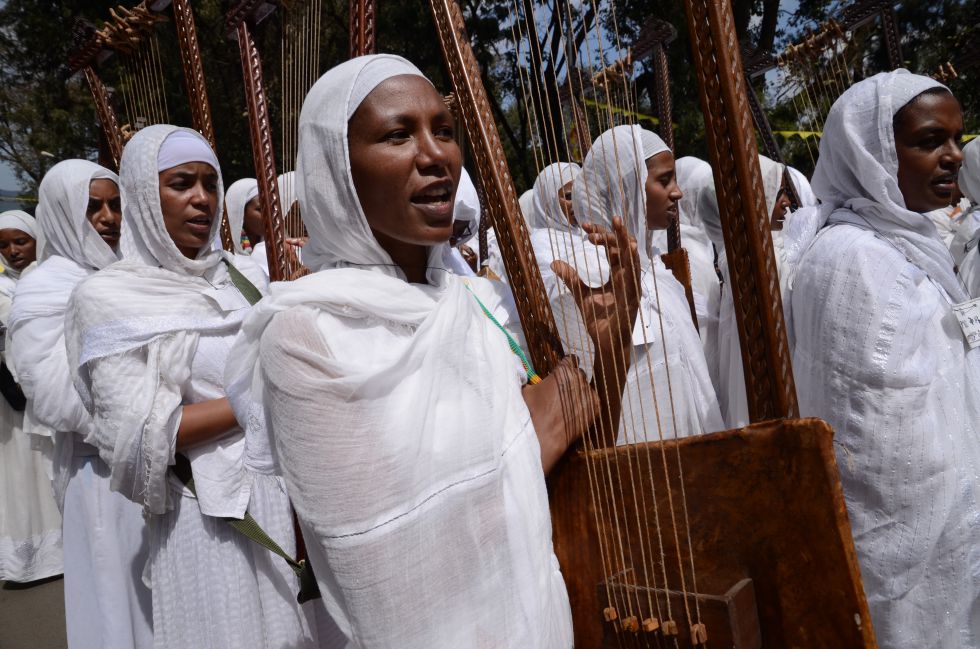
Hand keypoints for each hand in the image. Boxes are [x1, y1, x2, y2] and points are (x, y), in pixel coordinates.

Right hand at [523, 355, 597, 473]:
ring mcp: (589, 393)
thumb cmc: (532, 411)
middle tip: (564, 392)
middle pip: (579, 374)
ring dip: (580, 393)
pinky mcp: (595, 407)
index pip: (571, 359)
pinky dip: (587, 405)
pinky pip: (593, 401)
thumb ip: (536, 380)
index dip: (566, 366)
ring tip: (570, 405)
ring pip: (586, 388)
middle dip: (572, 381)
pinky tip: (576, 413)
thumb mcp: (527, 389)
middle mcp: (579, 378)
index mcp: (563, 370)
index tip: (563, 374)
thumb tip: (535, 379)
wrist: (543, 436)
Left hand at [550, 217, 639, 446]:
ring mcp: (632, 288)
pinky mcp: (632, 301)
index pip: (613, 248)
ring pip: (633, 260)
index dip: (601, 235)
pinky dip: (630, 266)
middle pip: (624, 249)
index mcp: (618, 274)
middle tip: (591, 228)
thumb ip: (571, 278)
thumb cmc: (599, 319)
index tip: (583, 227)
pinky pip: (633, 280)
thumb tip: (554, 262)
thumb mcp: (581, 294)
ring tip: (618, 227)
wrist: (605, 343)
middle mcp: (628, 278)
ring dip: (626, 243)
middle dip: (611, 234)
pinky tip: (626, 253)